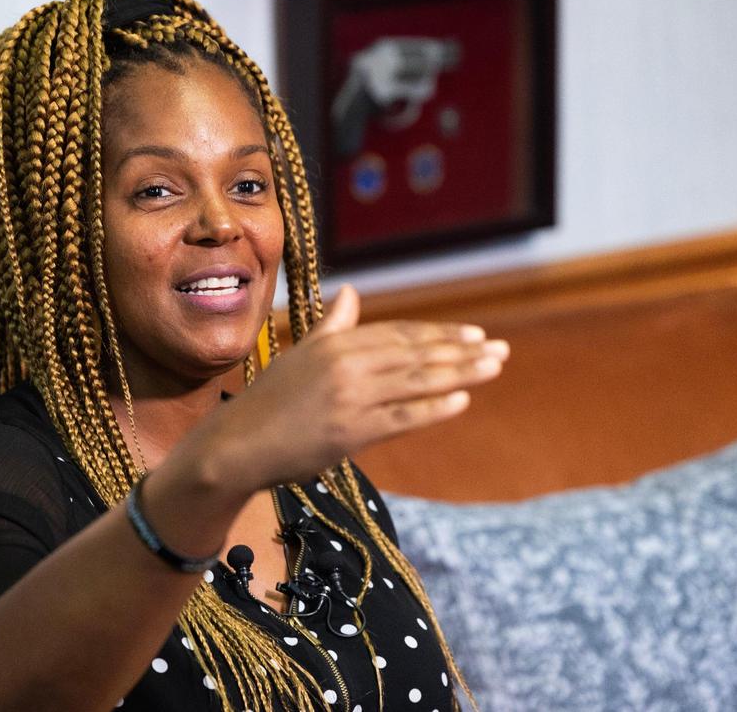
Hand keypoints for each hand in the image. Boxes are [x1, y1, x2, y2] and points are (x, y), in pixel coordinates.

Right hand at [185, 285, 509, 493]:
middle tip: (499, 349)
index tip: (473, 334)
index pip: (398, 334)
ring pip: (416, 380)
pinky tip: (462, 400)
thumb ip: (331, 326)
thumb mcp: (300, 356)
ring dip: (461, 373)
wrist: (237, 445)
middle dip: (461, 350)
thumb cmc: (268, 403)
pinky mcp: (350, 430)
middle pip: (415, 353)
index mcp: (334, 344)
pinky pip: (402, 415)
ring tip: (493, 366)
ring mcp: (349, 397)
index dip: (438, 334)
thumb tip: (350, 292)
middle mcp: (345, 364)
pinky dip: (435, 407)